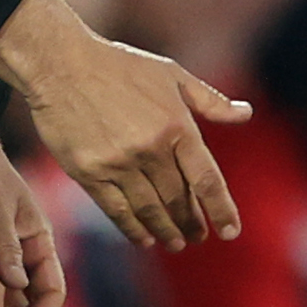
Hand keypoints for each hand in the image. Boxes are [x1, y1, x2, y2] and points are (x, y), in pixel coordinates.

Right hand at [0, 0, 248, 250]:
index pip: (207, 180)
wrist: (60, 63)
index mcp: (176, 126)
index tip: (231, 232)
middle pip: (178, 200)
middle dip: (191, 223)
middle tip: (197, 237)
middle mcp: (150, 149)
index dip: (222, 210)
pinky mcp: (89, 173)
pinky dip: (133, 229)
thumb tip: (246, 114)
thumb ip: (209, 100)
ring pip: (150, 210)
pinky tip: (143, 238)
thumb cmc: (119, 65)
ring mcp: (118, 163)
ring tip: (175, 242)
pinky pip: (117, 211)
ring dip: (165, 231)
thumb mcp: (171, 74)